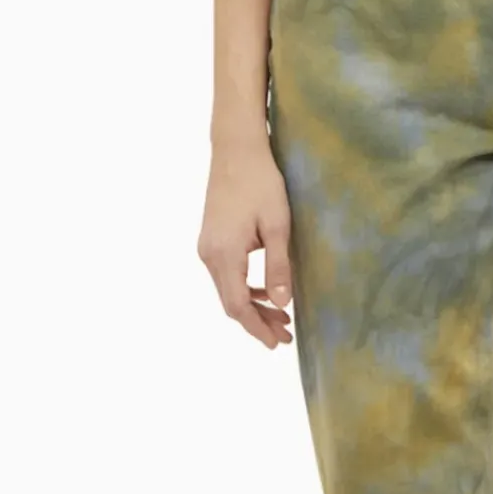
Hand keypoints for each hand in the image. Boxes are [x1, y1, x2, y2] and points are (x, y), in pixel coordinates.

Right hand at [198, 138, 293, 348]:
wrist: (236, 149)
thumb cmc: (261, 183)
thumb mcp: (277, 225)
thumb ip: (278, 266)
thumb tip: (283, 304)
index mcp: (224, 254)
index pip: (238, 305)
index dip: (257, 328)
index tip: (277, 343)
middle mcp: (208, 255)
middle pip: (231, 303)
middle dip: (257, 322)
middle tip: (286, 337)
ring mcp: (207, 247)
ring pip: (228, 290)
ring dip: (253, 306)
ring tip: (282, 318)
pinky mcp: (211, 239)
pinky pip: (226, 275)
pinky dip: (246, 288)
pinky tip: (266, 292)